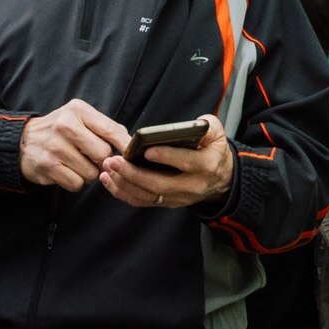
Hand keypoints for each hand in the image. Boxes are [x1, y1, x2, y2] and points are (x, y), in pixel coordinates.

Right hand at [20, 99, 130, 191]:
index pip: (111, 130)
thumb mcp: (79, 118)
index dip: (126, 146)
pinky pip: (76, 184)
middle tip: (91, 158)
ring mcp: (55, 147)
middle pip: (103, 155)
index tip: (133, 155)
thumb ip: (104, 128)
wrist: (23, 142)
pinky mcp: (48, 166)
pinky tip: (67, 172)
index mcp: (78, 111)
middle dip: (102, 162)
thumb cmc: (60, 131)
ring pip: (91, 173)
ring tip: (77, 164)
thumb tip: (131, 144)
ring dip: (89, 174)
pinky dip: (76, 182)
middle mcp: (65, 126)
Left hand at [102, 125, 233, 210]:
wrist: (221, 179)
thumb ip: (207, 126)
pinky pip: (142, 202)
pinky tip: (109, 180)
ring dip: (124, 184)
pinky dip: (124, 193)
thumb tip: (191, 125)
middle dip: (134, 174)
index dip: (166, 157)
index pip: (185, 163)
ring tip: (107, 169)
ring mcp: (178, 198)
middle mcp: (191, 186)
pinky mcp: (167, 203)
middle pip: (160, 184)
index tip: (146, 150)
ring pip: (148, 196)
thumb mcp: (217, 134)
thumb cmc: (214, 151)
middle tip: (114, 161)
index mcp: (206, 166)